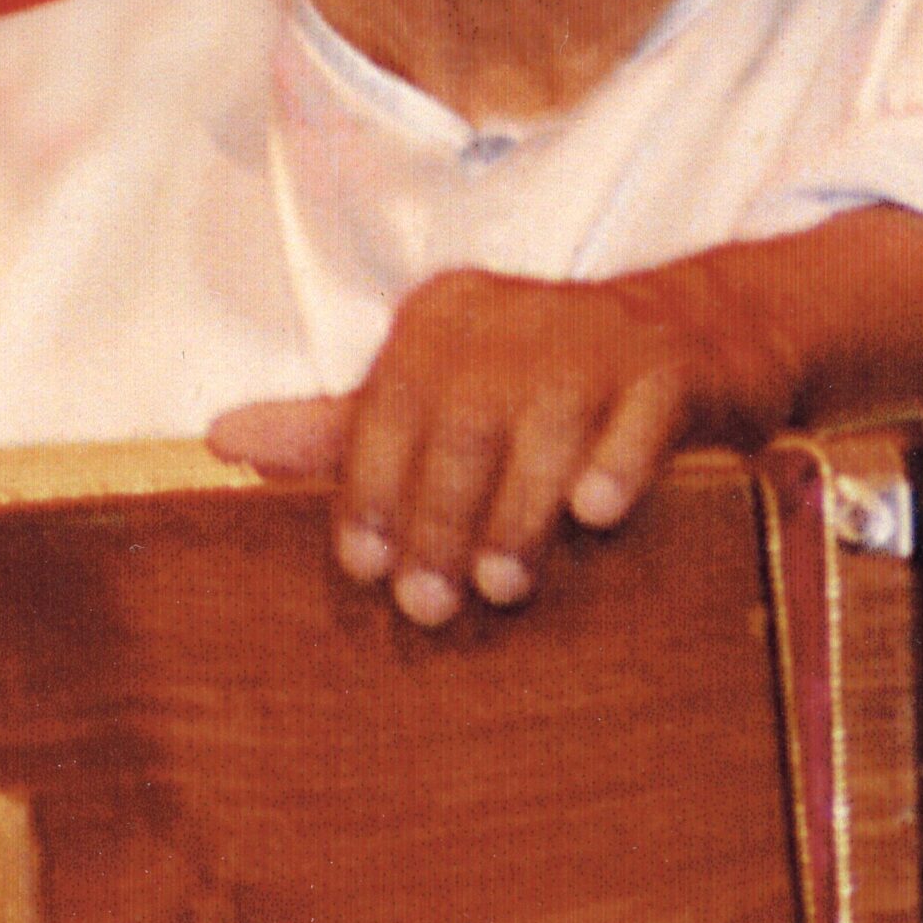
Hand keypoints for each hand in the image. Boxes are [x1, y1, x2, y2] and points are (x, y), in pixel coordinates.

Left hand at [209, 258, 803, 626]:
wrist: (698, 338)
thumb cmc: (546, 386)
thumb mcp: (443, 394)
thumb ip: (342, 426)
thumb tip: (224, 441)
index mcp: (443, 320)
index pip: (387, 404)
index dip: (369, 486)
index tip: (360, 566)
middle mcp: (511, 317)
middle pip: (458, 420)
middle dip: (436, 518)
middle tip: (425, 606)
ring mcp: (595, 338)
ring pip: (542, 423)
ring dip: (517, 509)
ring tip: (500, 585)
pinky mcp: (669, 366)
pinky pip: (638, 415)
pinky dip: (615, 462)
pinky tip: (596, 513)